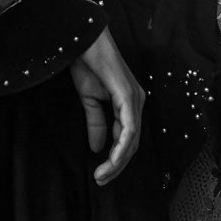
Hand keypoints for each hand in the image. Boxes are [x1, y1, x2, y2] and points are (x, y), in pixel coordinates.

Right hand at [70, 27, 143, 184]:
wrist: (84, 41)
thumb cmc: (88, 64)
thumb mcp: (89, 99)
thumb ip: (96, 123)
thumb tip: (96, 148)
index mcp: (129, 103)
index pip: (127, 139)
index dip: (115, 160)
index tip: (100, 175)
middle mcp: (137, 102)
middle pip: (133, 144)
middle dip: (117, 166)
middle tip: (101, 180)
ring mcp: (135, 98)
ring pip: (132, 140)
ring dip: (118, 161)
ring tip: (103, 174)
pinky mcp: (128, 96)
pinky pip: (128, 127)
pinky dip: (121, 146)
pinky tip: (111, 159)